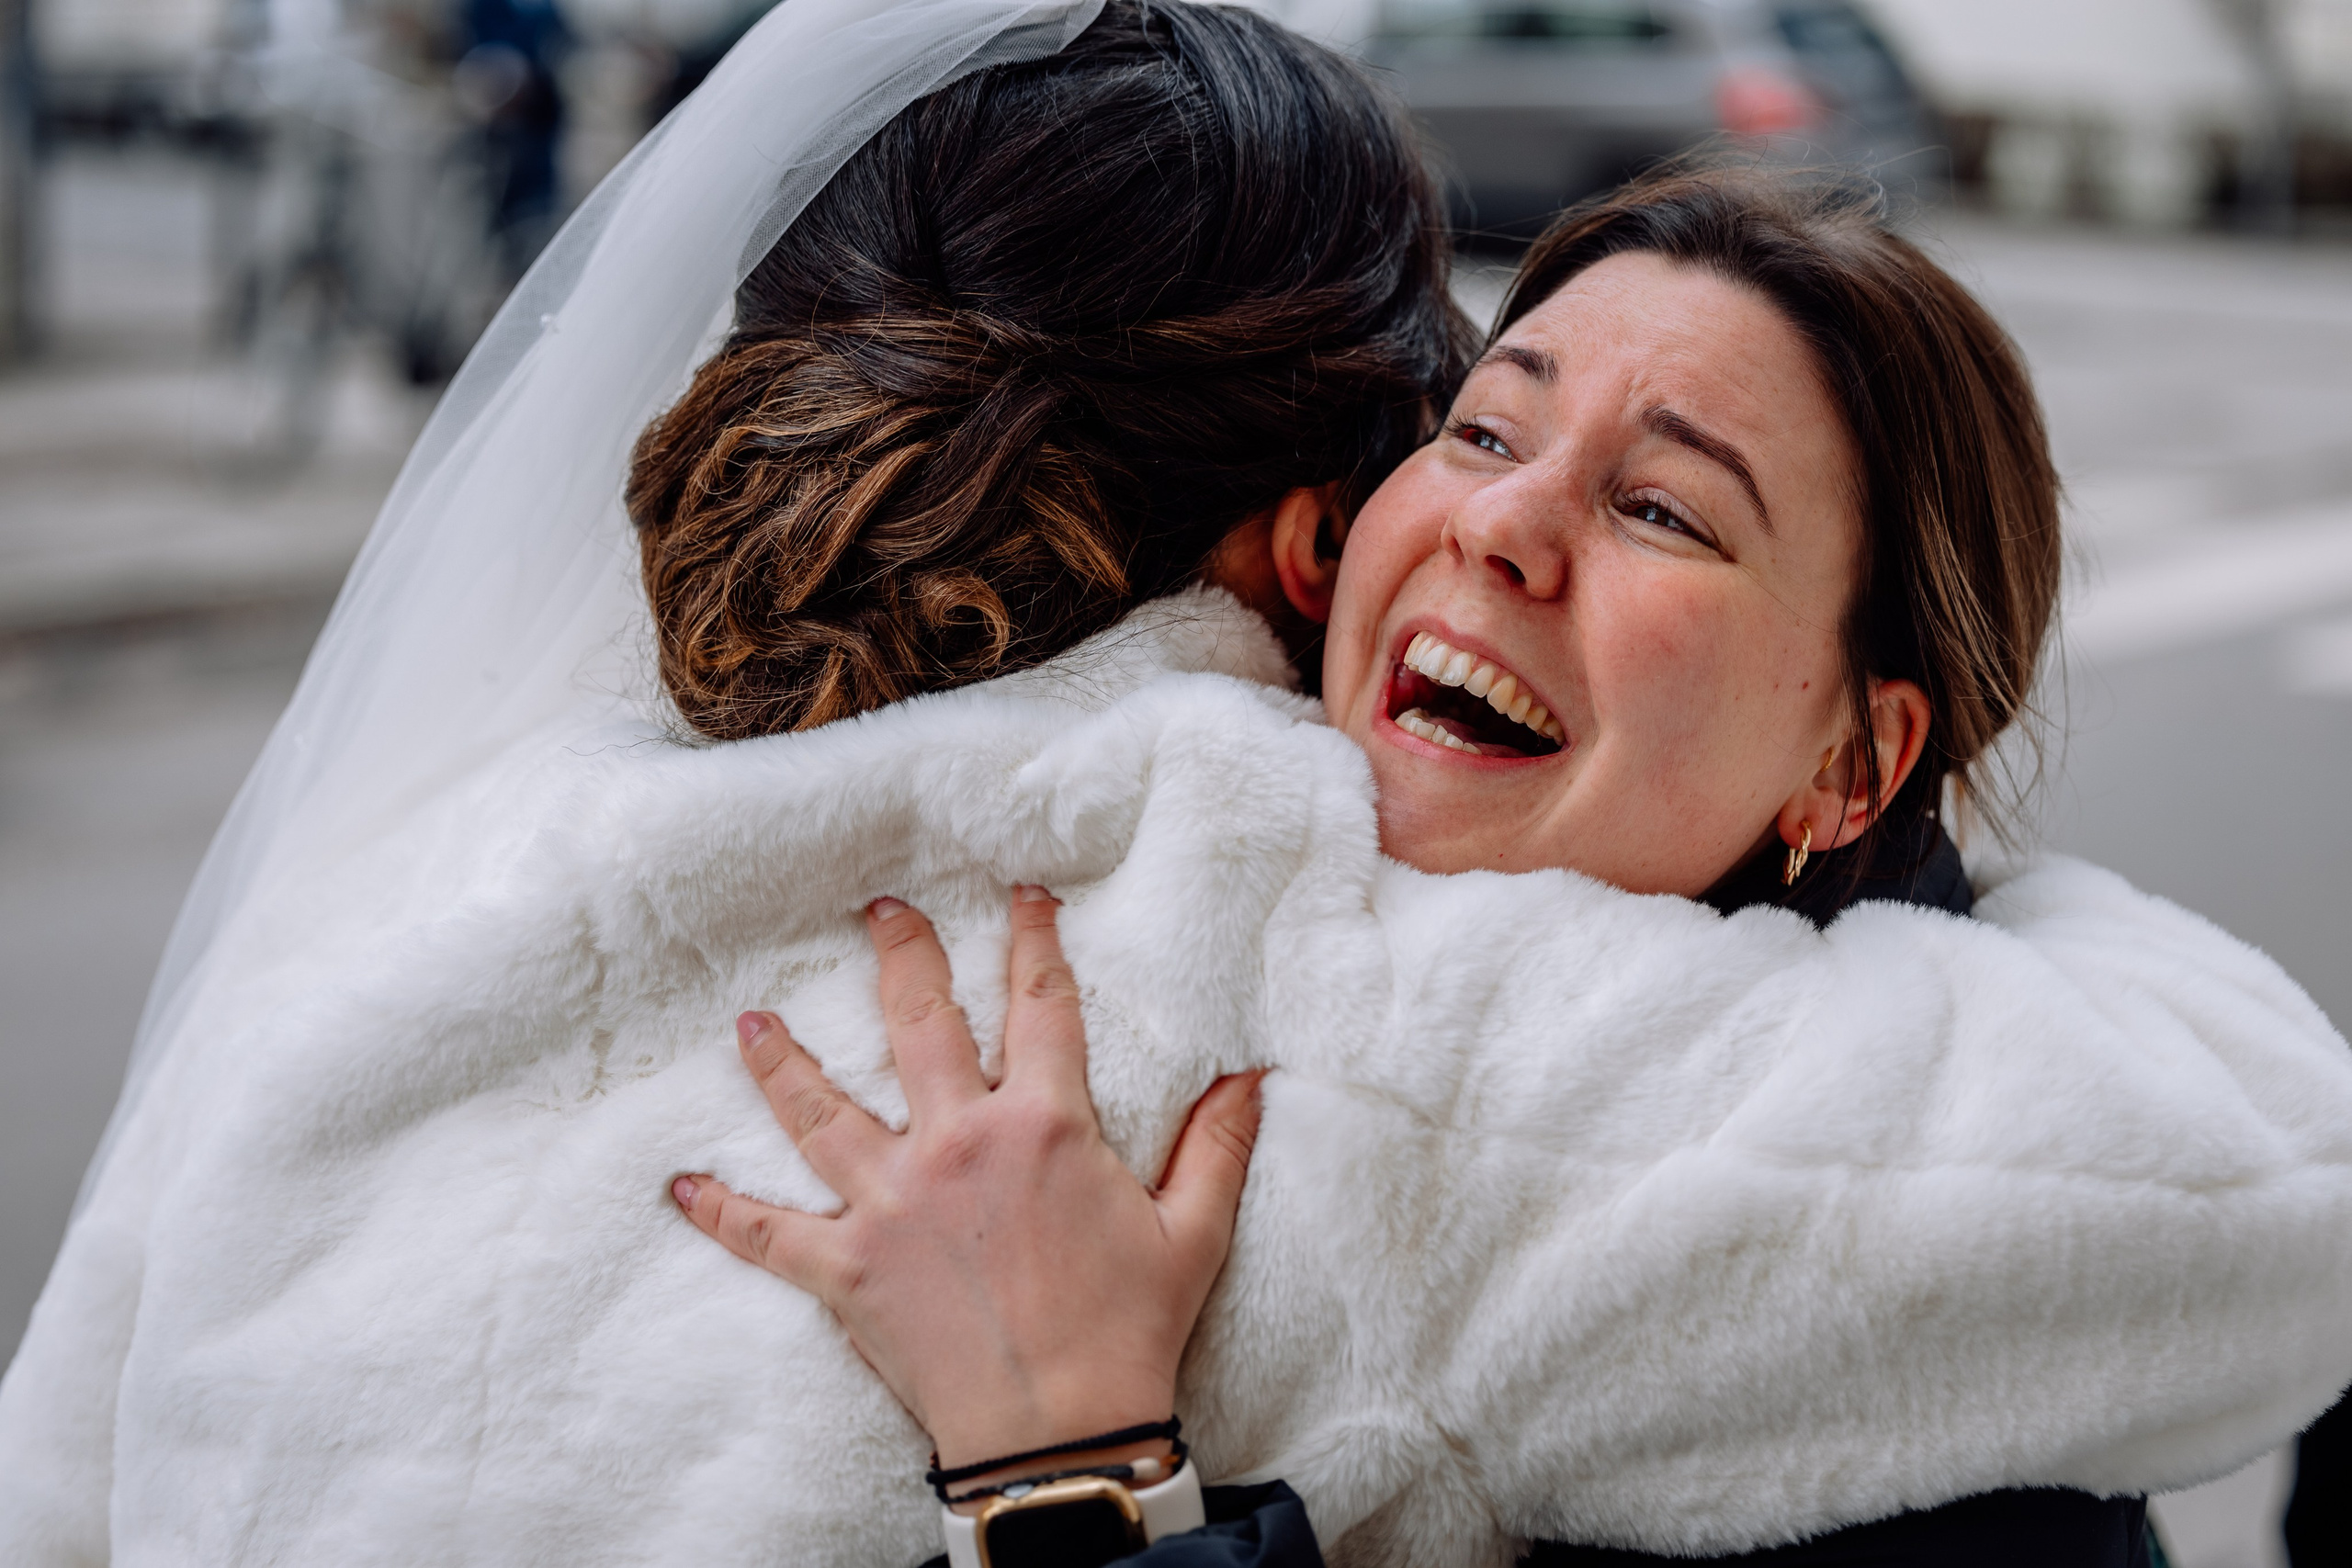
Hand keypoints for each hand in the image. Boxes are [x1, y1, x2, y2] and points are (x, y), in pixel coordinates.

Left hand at [672, 887, 1263, 1474]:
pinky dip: (721, 1211)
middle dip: (900, 954)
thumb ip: (1216, 1145)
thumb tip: (1250, 1075)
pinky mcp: (847, 1269)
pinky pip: (767, 1233)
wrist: (1062, 1434)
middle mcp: (958, 1144)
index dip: (1032, 940)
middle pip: (917, 1022)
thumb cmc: (1130, 1333)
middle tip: (880, 910)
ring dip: (779, 1062)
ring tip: (748, 1022)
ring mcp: (892, 1202)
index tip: (1023, 895)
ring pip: (819, 1110)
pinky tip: (680, 1187)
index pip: (1039, 1004)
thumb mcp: (1192, 1231)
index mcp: (1043, 1124)